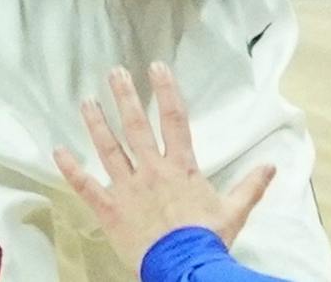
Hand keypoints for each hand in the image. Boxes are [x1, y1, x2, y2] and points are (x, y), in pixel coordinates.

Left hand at [54, 65, 275, 275]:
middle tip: (114, 72)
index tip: (157, 67)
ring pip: (109, 149)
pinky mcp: (110, 209)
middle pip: (136, 126)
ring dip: (97, 124)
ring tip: (86, 102)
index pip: (175, 119)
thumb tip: (272, 165)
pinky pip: (86, 187)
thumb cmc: (207, 240)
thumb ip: (251, 186)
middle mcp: (152, 169)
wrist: (183, 269)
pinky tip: (58, 152)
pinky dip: (71, 169)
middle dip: (125, 97)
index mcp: (181, 167)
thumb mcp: (234, 211)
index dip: (166, 91)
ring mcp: (128, 188)